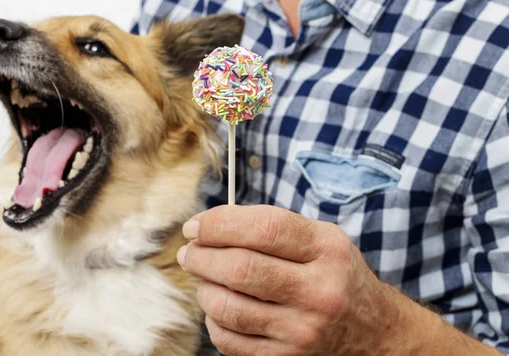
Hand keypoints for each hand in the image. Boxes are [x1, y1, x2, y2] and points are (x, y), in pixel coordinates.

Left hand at [176, 205, 500, 355]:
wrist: (373, 331)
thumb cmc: (336, 275)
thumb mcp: (322, 239)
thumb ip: (273, 226)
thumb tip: (211, 224)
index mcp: (328, 250)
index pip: (265, 228)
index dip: (220, 223)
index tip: (196, 225)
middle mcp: (319, 291)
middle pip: (241, 269)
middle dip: (201, 256)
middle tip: (191, 251)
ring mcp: (303, 330)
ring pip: (228, 307)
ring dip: (203, 288)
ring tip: (204, 278)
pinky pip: (229, 340)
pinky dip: (214, 321)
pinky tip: (220, 307)